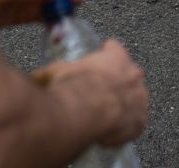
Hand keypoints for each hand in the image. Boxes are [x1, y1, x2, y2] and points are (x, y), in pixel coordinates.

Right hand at [34, 39, 148, 146]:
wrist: (84, 113)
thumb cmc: (73, 88)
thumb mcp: (56, 72)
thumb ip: (52, 72)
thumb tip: (39, 76)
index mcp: (116, 57)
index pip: (114, 48)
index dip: (106, 53)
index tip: (100, 57)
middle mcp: (133, 74)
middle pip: (129, 73)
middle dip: (117, 81)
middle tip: (100, 91)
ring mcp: (140, 98)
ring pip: (136, 98)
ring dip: (124, 104)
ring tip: (106, 114)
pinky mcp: (139, 122)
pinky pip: (136, 123)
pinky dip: (125, 127)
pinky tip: (111, 131)